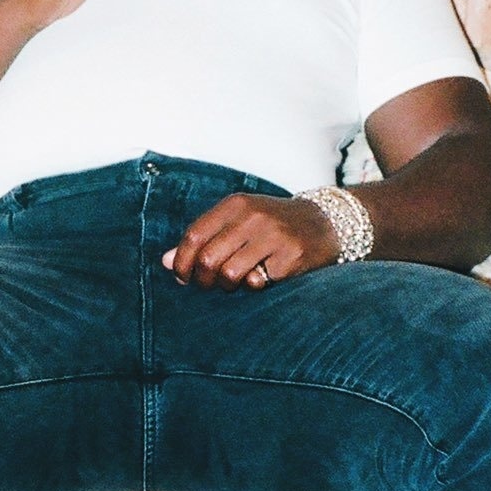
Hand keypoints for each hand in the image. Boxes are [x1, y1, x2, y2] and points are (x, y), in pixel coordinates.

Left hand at [163, 193, 339, 290]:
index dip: (182, 262)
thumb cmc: (271, 226)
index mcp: (236, 205)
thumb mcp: (237, 221)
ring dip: (228, 286)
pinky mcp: (291, 258)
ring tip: (237, 280)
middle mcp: (254, 217)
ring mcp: (274, 236)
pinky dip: (254, 286)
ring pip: (229, 274)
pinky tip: (263, 277)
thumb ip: (203, 238)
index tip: (182, 277)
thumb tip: (165, 262)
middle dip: (203, 280)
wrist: (324, 223)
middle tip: (210, 285)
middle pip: (208, 259)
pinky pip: (257, 283)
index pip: (194, 236)